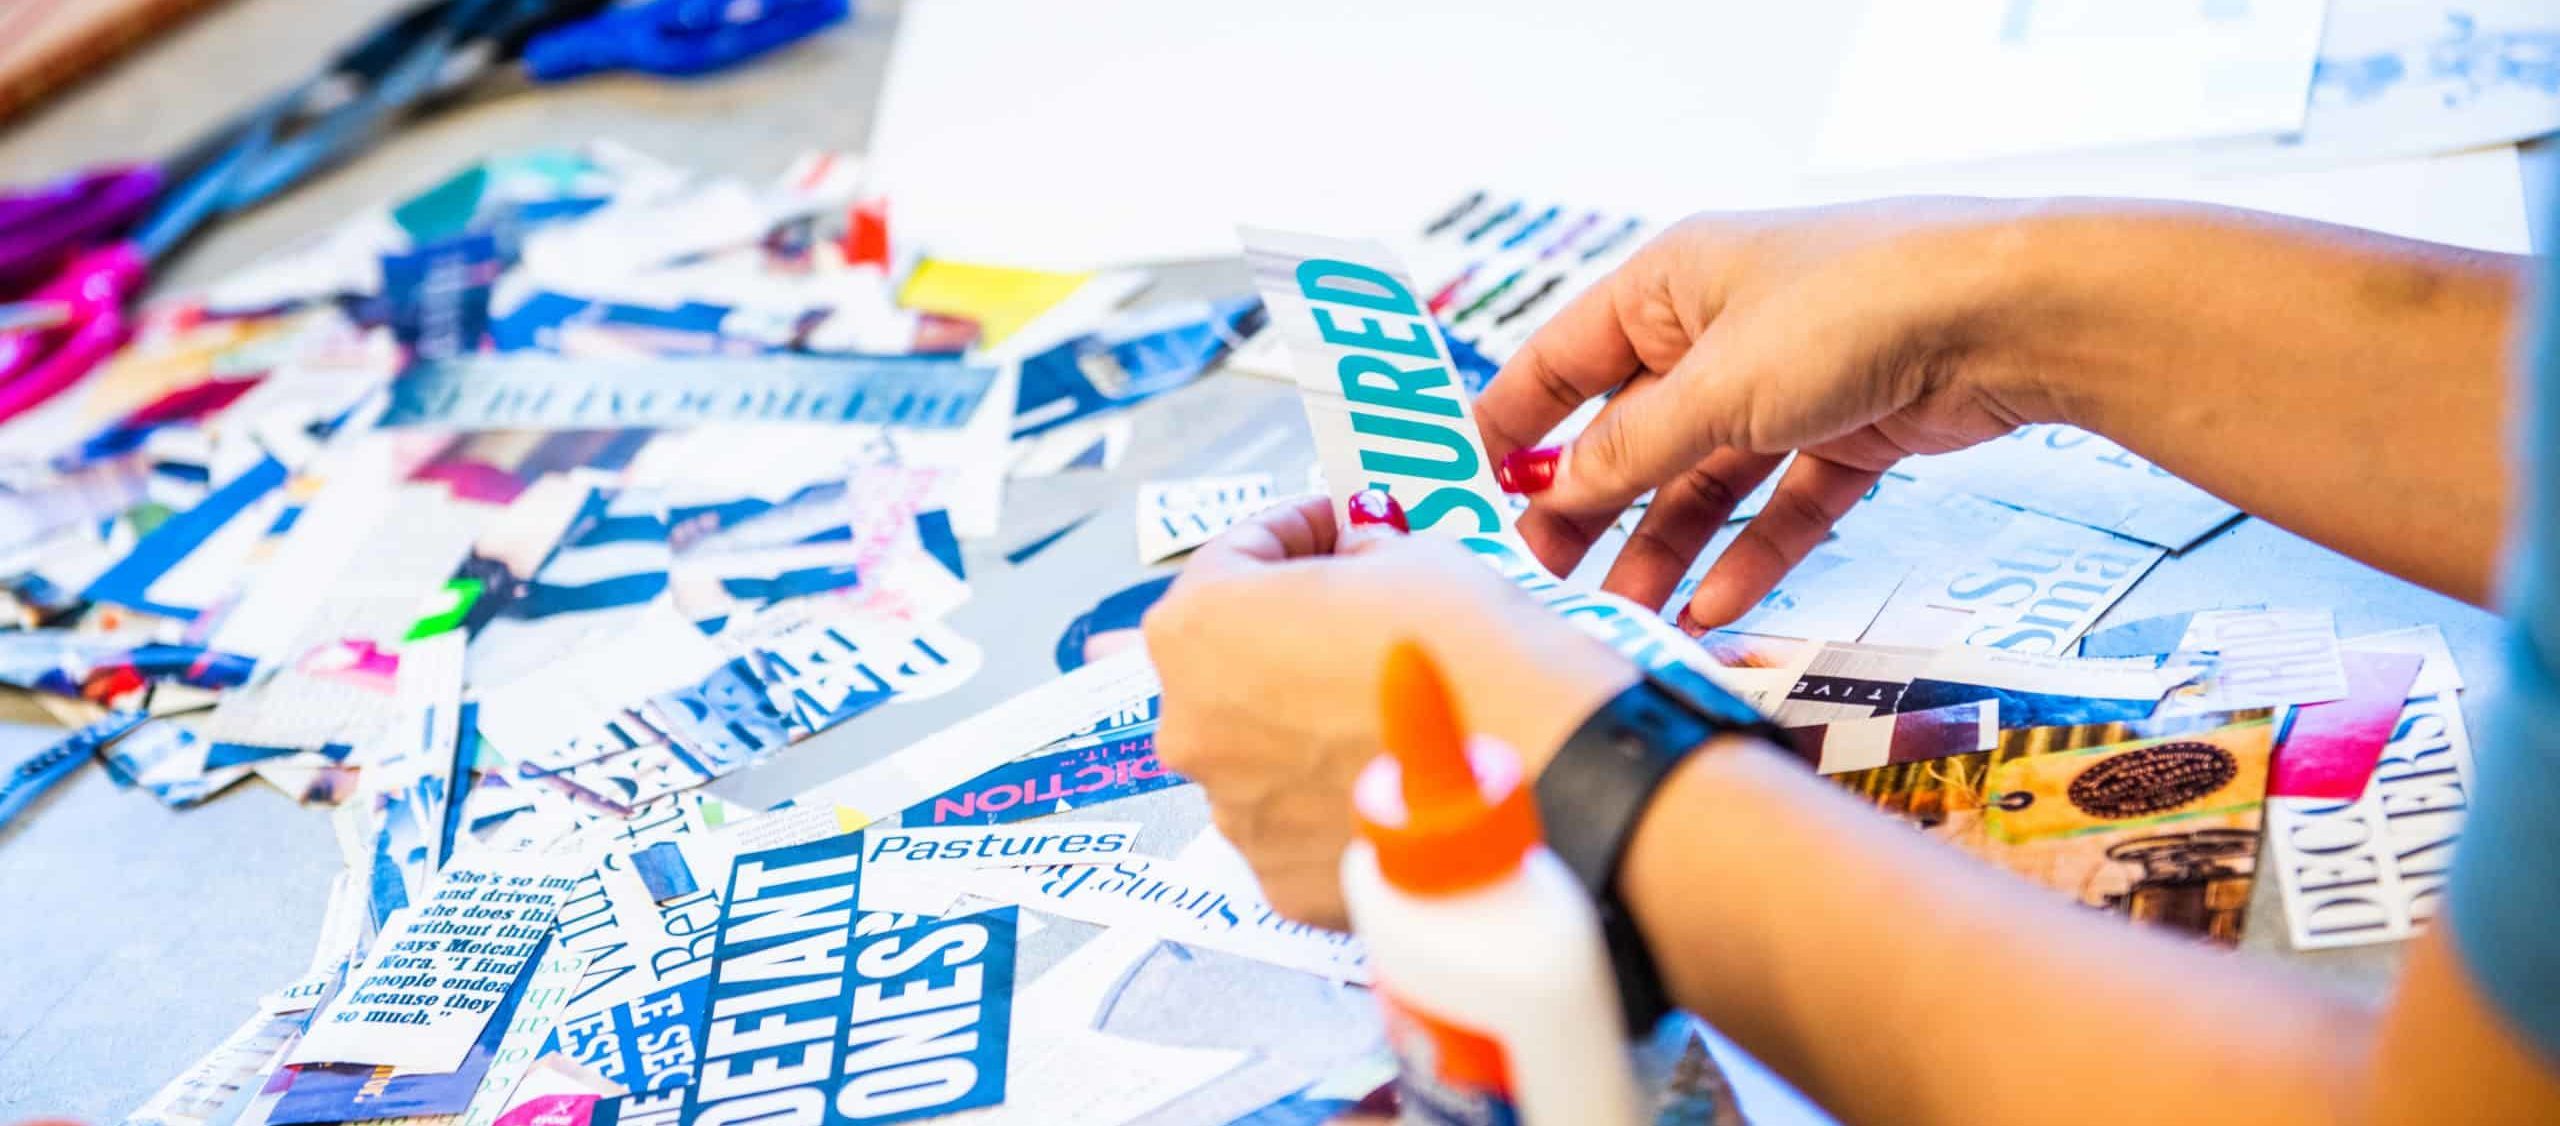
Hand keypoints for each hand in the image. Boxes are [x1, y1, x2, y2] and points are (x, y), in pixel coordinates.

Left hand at [1143, 494, 1635, 928]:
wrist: (1548, 772)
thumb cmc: (1473, 652)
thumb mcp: (1412, 555)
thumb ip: (1356, 554)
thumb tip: (1350, 558)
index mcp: (1201, 626)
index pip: (1230, 558)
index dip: (1293, 533)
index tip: (1333, 528)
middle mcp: (1193, 725)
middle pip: (1231, 663)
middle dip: (1289, 632)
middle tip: (1358, 615)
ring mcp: (1236, 813)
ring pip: (1261, 751)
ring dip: (1306, 721)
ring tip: (1382, 704)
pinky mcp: (1282, 879)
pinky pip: (1298, 822)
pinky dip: (1332, 794)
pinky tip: (1389, 769)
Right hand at [1475, 199, 2092, 630]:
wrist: (2013, 311)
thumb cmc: (1854, 307)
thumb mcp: (1718, 386)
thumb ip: (1633, 449)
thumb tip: (1561, 490)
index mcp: (1671, 283)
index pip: (1563, 360)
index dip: (1512, 423)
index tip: (1465, 487)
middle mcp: (1724, 327)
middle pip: (1633, 432)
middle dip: (1589, 507)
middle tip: (1543, 578)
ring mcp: (1790, 380)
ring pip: (1707, 478)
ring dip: (1667, 548)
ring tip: (1626, 615)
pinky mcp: (1853, 427)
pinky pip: (1782, 501)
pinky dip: (1751, 551)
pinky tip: (1716, 608)